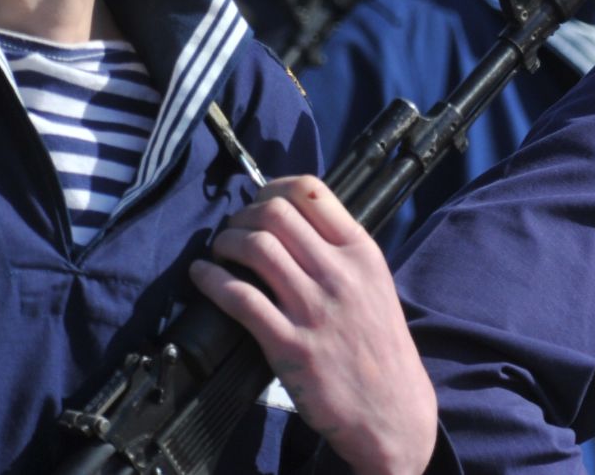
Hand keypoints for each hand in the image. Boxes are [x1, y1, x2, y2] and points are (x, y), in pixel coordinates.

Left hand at [191, 176, 437, 474]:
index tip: (257, 199)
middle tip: (232, 230)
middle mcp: (340, 273)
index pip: (312, 193)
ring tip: (219, 252)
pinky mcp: (289, 344)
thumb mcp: (374, 285)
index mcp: (362, 252)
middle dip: (242, 215)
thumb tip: (293, 225)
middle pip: (276, 214)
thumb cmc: (379, 346)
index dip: (272, 187)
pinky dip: (211, 280)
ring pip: (256, 248)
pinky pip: (239, 298)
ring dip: (225, 242)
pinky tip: (202, 277)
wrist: (392, 407)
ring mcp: (314, 308)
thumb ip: (341, 254)